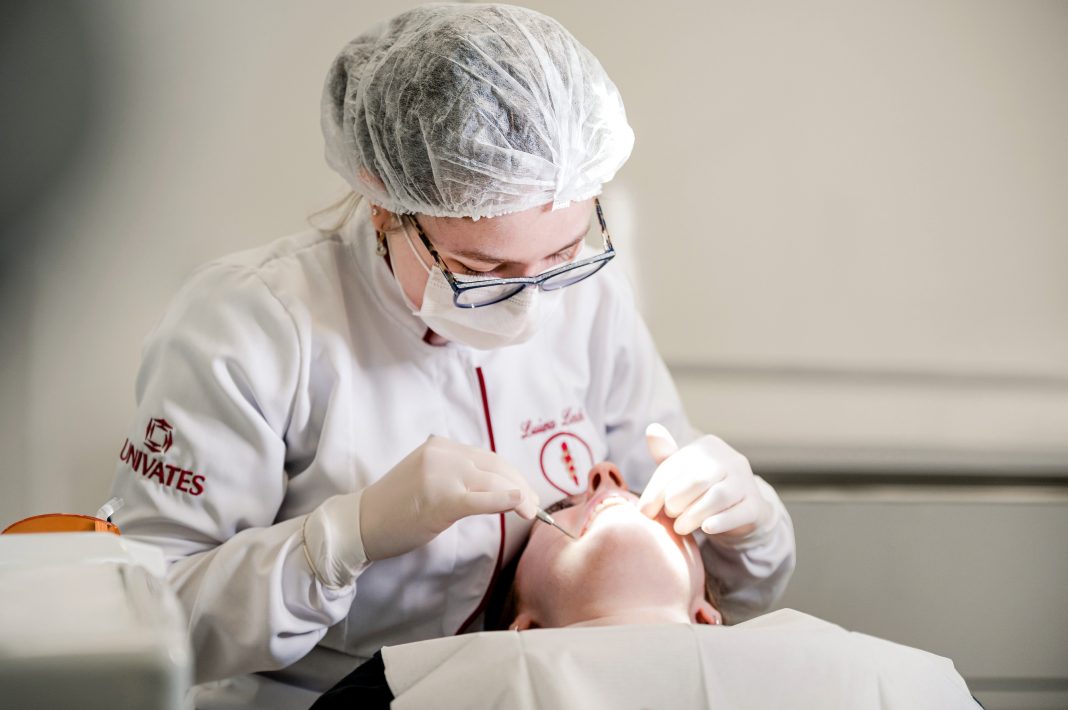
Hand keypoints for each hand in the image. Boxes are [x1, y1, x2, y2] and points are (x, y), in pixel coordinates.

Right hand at [359, 436, 538, 559]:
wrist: (360, 523)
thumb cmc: (395, 507)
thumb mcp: (427, 478)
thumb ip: (456, 475)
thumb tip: (495, 486)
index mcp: (440, 447)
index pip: (488, 457)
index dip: (513, 475)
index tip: (527, 492)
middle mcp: (443, 455)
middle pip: (496, 467)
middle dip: (522, 486)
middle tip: (536, 506)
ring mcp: (441, 475)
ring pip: (493, 481)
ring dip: (520, 497)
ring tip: (532, 513)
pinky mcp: (440, 500)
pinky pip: (479, 499)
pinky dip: (503, 500)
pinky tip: (519, 504)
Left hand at [638, 423, 771, 537]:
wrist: (740, 512)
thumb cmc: (703, 489)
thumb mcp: (683, 471)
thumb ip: (666, 455)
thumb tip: (651, 429)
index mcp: (709, 446)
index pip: (678, 465)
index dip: (656, 489)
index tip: (644, 511)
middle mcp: (731, 459)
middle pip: (698, 479)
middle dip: (677, 500)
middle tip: (668, 515)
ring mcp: (746, 482)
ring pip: (718, 497)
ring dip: (694, 515)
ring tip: (680, 527)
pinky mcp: (756, 506)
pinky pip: (739, 513)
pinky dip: (721, 522)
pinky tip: (706, 528)